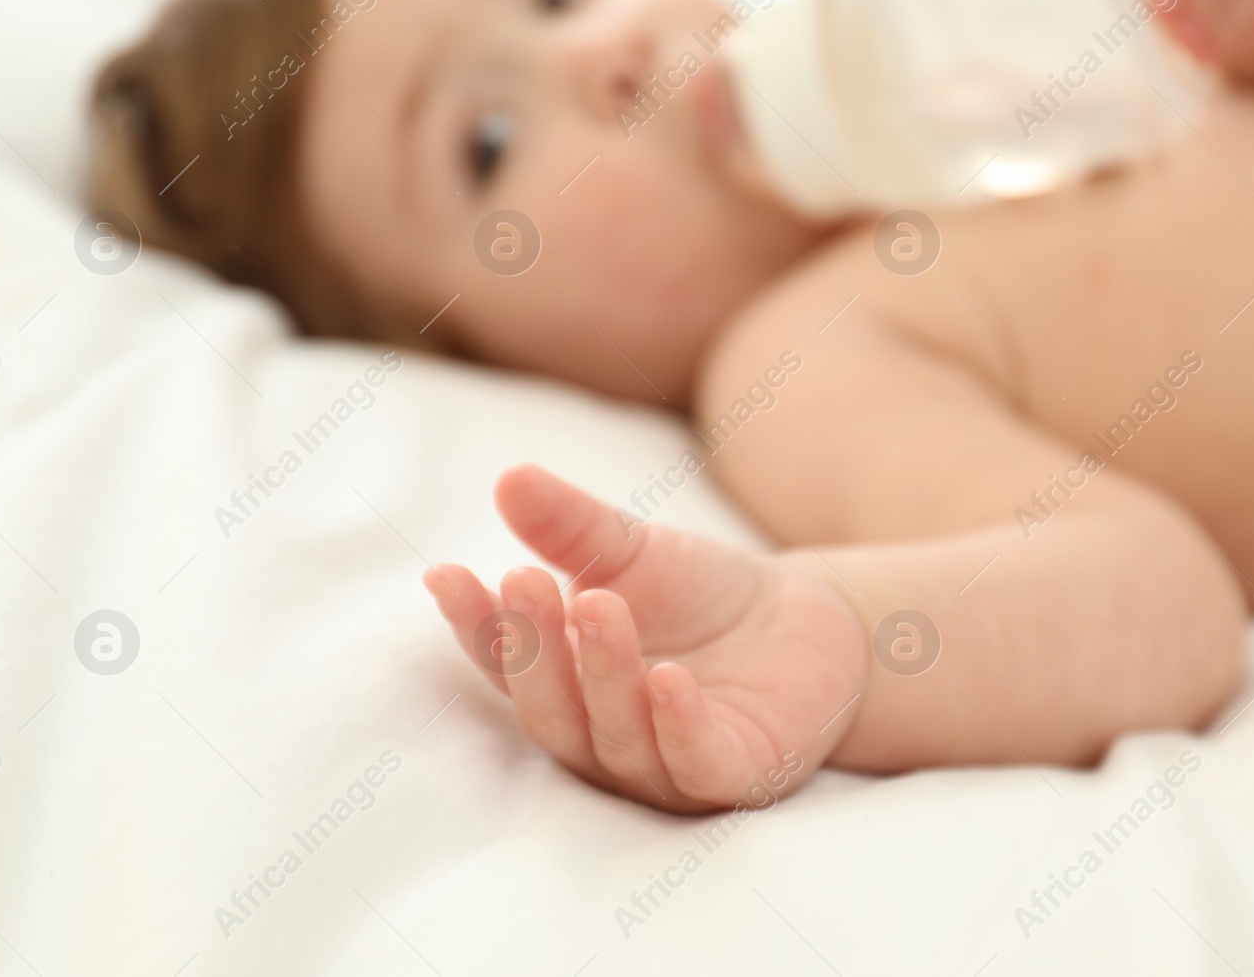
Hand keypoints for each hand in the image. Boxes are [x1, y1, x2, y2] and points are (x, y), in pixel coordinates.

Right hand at [424, 465, 868, 812]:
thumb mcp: (634, 551)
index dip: (474, 624)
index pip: (505, 663)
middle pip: (550, 709)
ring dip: (602, 673)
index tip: (446, 574)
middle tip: (524, 580)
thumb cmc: (700, 597)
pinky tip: (668, 679)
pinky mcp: (734, 774)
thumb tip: (509, 479)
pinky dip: (678, 726)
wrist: (806, 625)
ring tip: (598, 603)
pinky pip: (696, 763)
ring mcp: (664, 765)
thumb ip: (572, 526)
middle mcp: (600, 737)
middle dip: (534, 647)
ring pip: (615, 737)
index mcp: (564, 685)